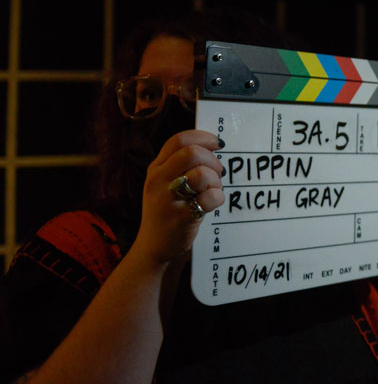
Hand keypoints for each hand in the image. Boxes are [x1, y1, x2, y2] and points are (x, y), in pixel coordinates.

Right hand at [129, 130, 225, 266]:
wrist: (154, 245)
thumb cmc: (168, 209)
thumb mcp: (165, 182)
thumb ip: (181, 164)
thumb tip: (211, 144)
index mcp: (156, 168)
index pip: (178, 140)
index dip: (203, 137)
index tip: (218, 144)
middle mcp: (158, 180)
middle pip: (192, 153)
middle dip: (213, 160)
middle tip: (217, 173)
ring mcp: (167, 199)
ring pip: (202, 174)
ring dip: (216, 181)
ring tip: (211, 190)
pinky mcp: (181, 217)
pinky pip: (210, 197)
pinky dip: (217, 198)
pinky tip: (211, 203)